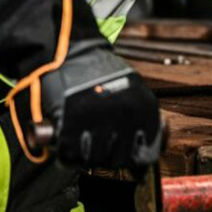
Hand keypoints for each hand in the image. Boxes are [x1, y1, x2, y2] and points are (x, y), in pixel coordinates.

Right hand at [36, 43, 163, 171]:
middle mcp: (126, 113)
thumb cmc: (100, 72)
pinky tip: (67, 146)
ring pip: (95, 159)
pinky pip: (71, 155)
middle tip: (97, 145)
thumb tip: (143, 160)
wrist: (71, 50)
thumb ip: (138, 119)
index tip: (124, 160)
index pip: (144, 155)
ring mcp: (100, 117)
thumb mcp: (131, 90)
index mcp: (144, 108)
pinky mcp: (73, 121)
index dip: (132, 161)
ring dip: (87, 156)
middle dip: (107, 157)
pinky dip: (67, 156)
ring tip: (83, 142)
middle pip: (118, 160)